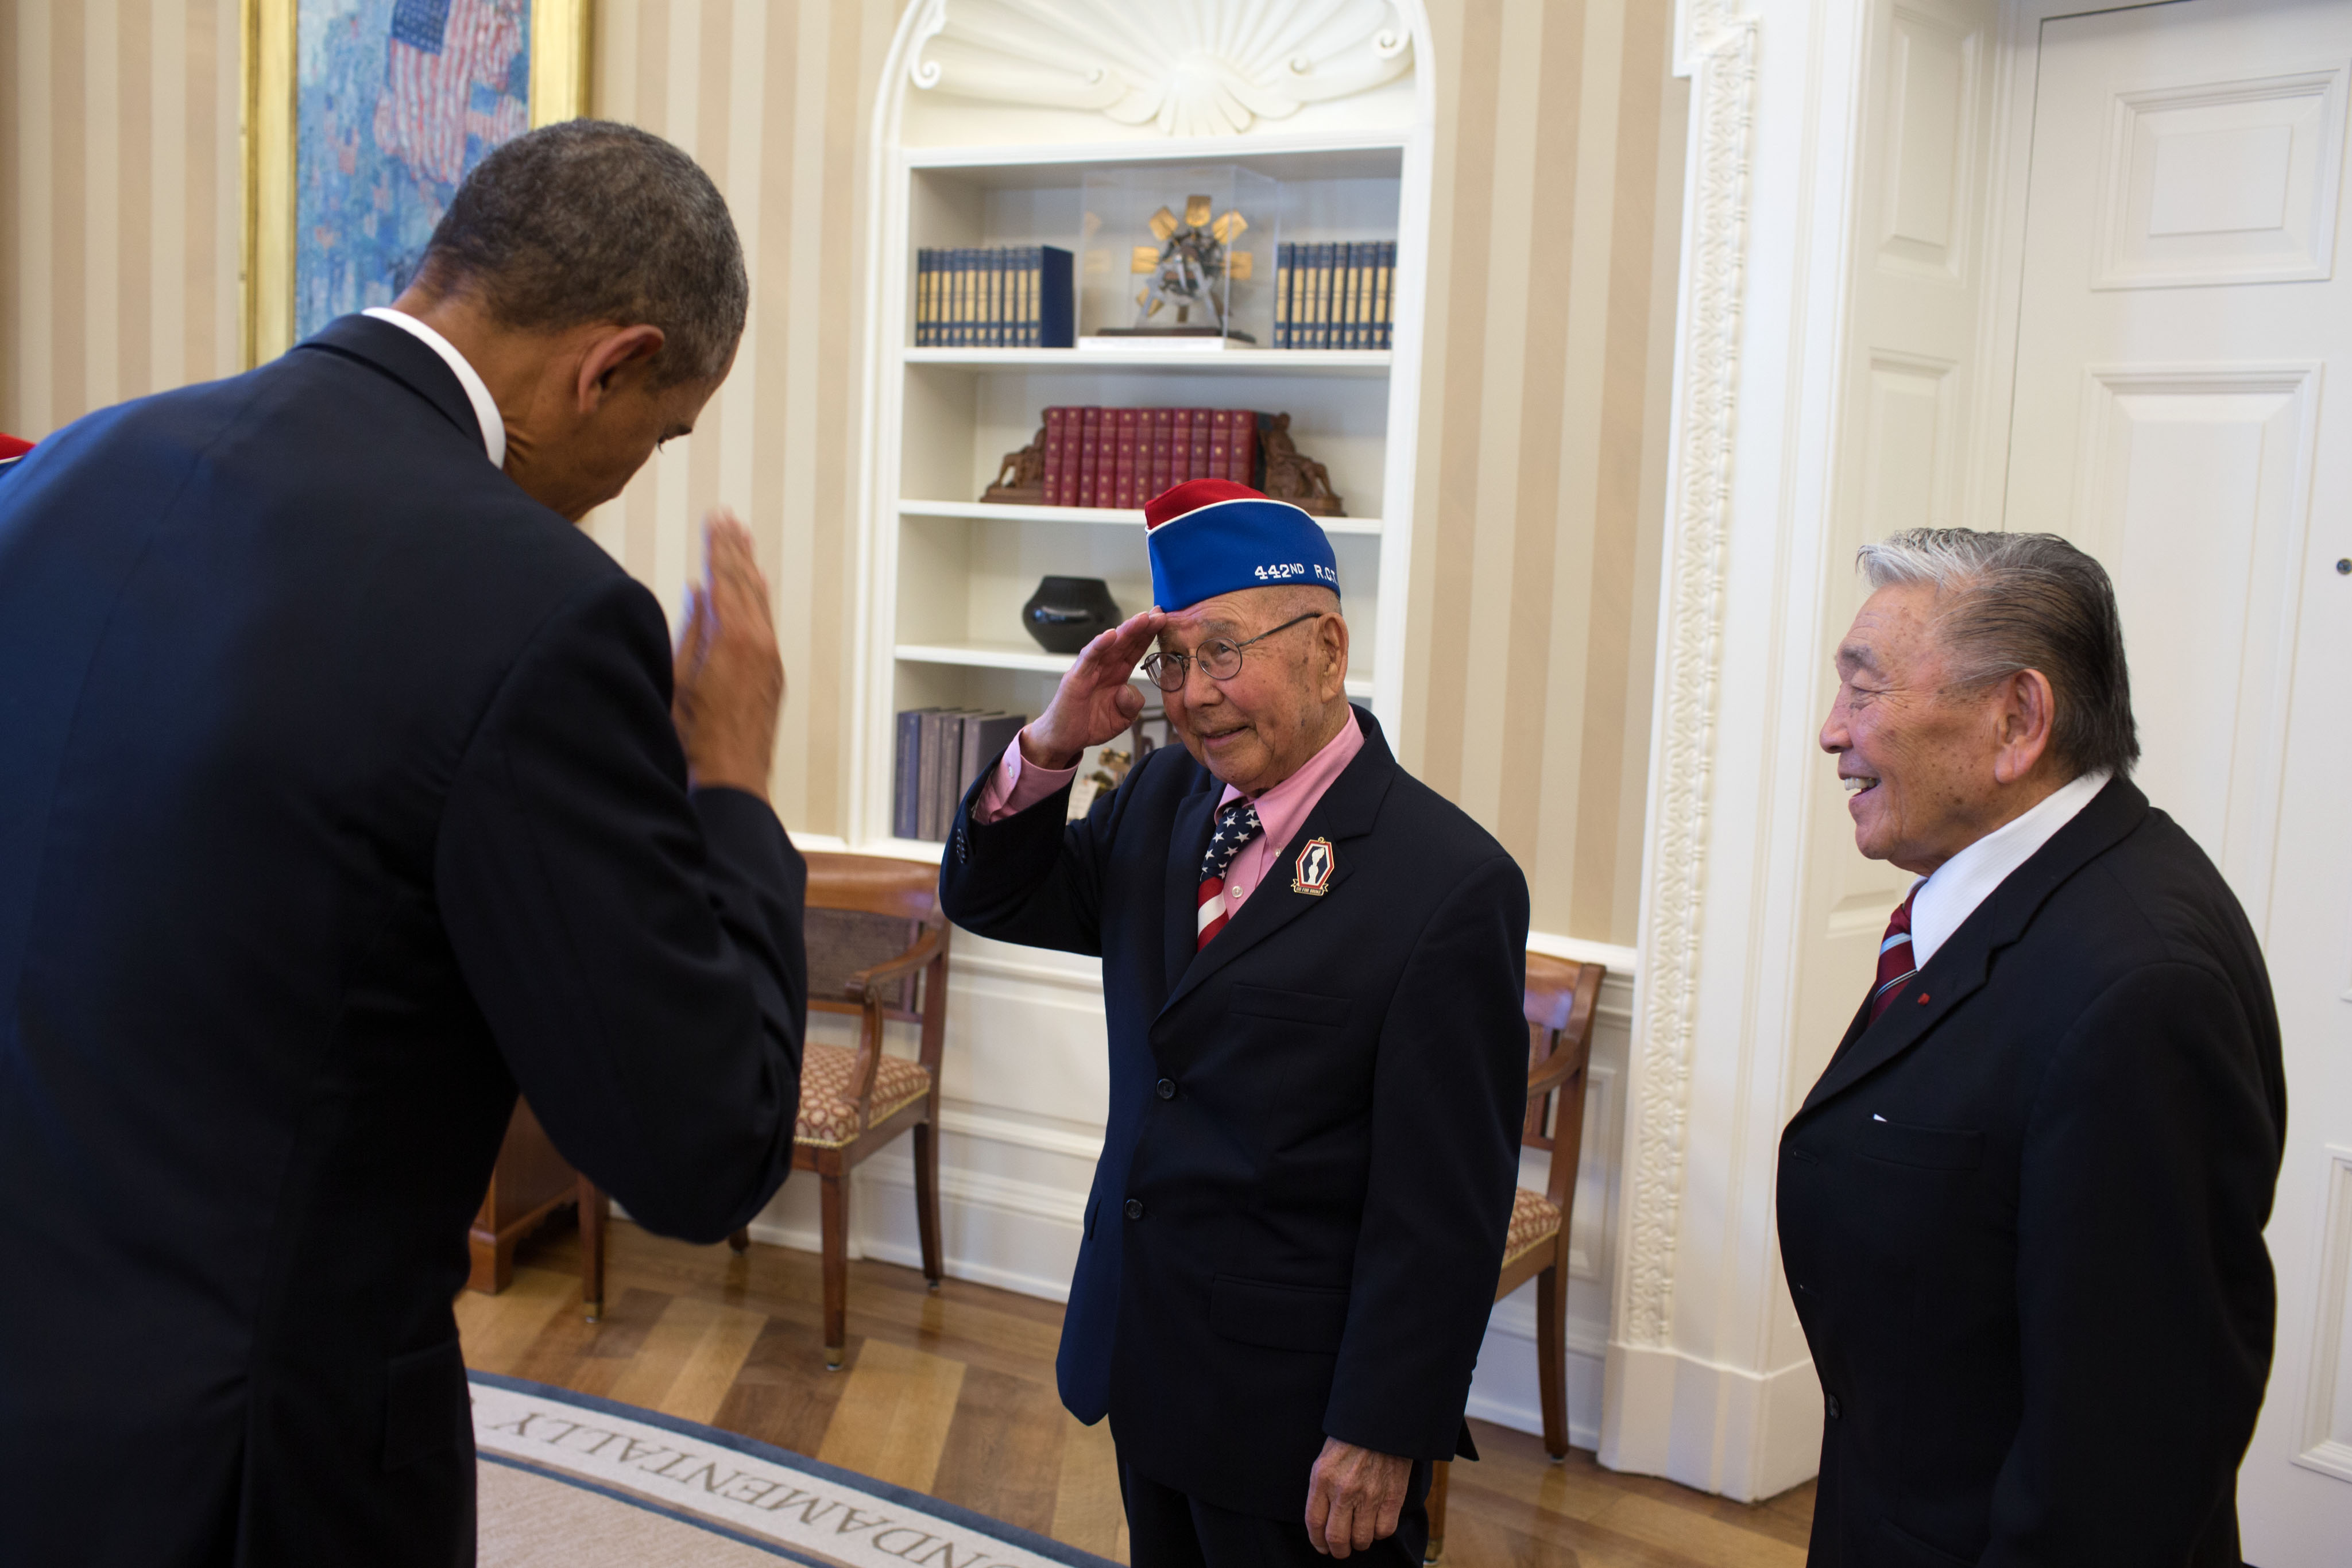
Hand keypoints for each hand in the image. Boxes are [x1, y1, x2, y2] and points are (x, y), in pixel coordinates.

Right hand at [671, 508, 782, 800]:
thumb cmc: (696, 738)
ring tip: (743, 539)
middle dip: (734, 549)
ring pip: (759, 600)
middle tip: (728, 519)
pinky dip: (759, 596)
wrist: (730, 777)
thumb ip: (692, 629)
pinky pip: (766, 620)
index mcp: (732, 637)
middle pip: (744, 583)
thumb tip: (697, 593)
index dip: (718, 548)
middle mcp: (758, 642)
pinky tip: (756, 584)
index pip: (724, 578)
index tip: (714, 522)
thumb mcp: (680, 678)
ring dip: (749, 567)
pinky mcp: (773, 672)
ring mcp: (770, 657)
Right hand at [1019, 608, 1164, 768]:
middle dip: (1143, 626)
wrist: (1065, 739)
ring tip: (1142, 618)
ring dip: (1126, 630)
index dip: (1149, 635)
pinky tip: (1111, 635)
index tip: (1165, 621)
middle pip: (1126, 641)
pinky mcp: (1076, 677)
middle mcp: (1105, 666)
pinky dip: (1099, 645)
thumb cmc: (1091, 724)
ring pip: (1110, 645)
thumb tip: (1128, 689)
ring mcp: (1090, 669)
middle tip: (1160, 612)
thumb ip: (1132, 706)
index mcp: (1118, 673)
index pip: (1136, 649)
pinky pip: (1089, 658)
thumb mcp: (1122, 719)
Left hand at [1303, 1438, 1410, 1557]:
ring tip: (1359, 1537)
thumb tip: (1322, 1521)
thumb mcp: (1326, 1458)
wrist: (1382, 1421)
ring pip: (1361, 1538)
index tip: (1321, 1546)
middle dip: (1338, 1550)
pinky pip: (1385, 1530)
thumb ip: (1321, 1488)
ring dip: (1359, 1543)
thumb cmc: (1351, 1439)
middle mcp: (1344, 1490)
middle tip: (1340, 1550)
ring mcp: (1369, 1495)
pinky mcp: (1392, 1496)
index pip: (1314, 1522)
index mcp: (1323, 1478)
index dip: (1317, 1541)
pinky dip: (1380, 1533)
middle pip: (1336, 1537)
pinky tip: (1377, 1524)